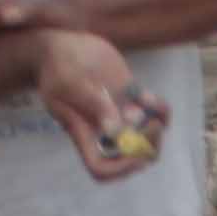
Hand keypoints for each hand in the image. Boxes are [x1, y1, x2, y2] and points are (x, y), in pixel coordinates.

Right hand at [26, 28, 168, 181]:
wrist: (62, 46)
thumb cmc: (58, 65)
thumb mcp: (70, 82)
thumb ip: (93, 103)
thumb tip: (115, 132)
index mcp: (83, 131)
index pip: (100, 167)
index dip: (120, 169)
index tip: (134, 153)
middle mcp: (102, 128)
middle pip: (130, 157)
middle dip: (147, 147)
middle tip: (152, 125)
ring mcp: (117, 113)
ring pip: (145, 137)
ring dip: (156, 129)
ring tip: (152, 107)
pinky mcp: (128, 96)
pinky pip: (151, 112)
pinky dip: (158, 108)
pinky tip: (149, 96)